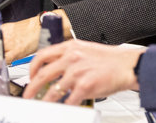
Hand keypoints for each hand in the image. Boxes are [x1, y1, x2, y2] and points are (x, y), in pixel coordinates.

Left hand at [22, 39, 143, 104]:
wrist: (127, 65)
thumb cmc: (109, 60)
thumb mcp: (86, 50)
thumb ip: (69, 56)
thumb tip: (54, 68)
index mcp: (71, 47)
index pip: (42, 55)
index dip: (32, 68)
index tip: (31, 77)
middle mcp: (72, 57)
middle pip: (43, 74)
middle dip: (31, 88)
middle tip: (28, 96)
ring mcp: (78, 72)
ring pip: (52, 90)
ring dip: (45, 101)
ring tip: (43, 106)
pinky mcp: (85, 86)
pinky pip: (68, 100)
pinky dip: (64, 106)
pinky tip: (64, 107)